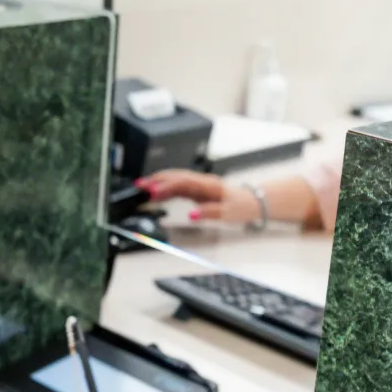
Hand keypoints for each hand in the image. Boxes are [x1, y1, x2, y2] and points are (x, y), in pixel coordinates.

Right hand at [136, 170, 258, 224]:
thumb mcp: (228, 213)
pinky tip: (157, 192)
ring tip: (142, 187)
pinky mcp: (197, 188)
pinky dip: (165, 186)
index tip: (153, 192)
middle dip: (156, 180)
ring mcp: (199, 184)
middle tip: (140, 186)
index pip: (183, 182)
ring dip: (158, 181)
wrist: (252, 201)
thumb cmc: (241, 206)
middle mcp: (202, 181)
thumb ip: (208, 212)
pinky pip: (178, 184)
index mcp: (208, 185)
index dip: (166, 186)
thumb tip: (191, 214)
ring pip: (175, 178)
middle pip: (175, 176)